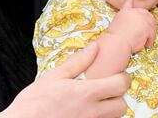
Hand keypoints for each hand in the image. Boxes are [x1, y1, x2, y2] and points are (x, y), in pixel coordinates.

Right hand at [0, 42, 129, 117]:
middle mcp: (92, 112)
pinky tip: (87, 112)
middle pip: (122, 106)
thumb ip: (78, 62)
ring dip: (110, 110)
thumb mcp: (54, 76)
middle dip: (118, 96)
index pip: (121, 85)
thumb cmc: (34, 102)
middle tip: (108, 89)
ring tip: (97, 102)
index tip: (117, 75)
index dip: (123, 78)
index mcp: (87, 93)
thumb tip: (94, 47)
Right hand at [105, 0, 156, 52]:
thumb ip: (127, 23)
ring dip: (149, 34)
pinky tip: (146, 44)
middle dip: (148, 25)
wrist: (117, 42)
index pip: (128, 1)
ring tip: (144, 42)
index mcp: (125, 11)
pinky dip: (150, 40)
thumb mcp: (118, 25)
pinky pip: (152, 33)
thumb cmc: (114, 38)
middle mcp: (135, 12)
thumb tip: (134, 28)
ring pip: (151, 25)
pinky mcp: (147, 26)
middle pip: (147, 15)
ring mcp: (142, 18)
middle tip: (145, 35)